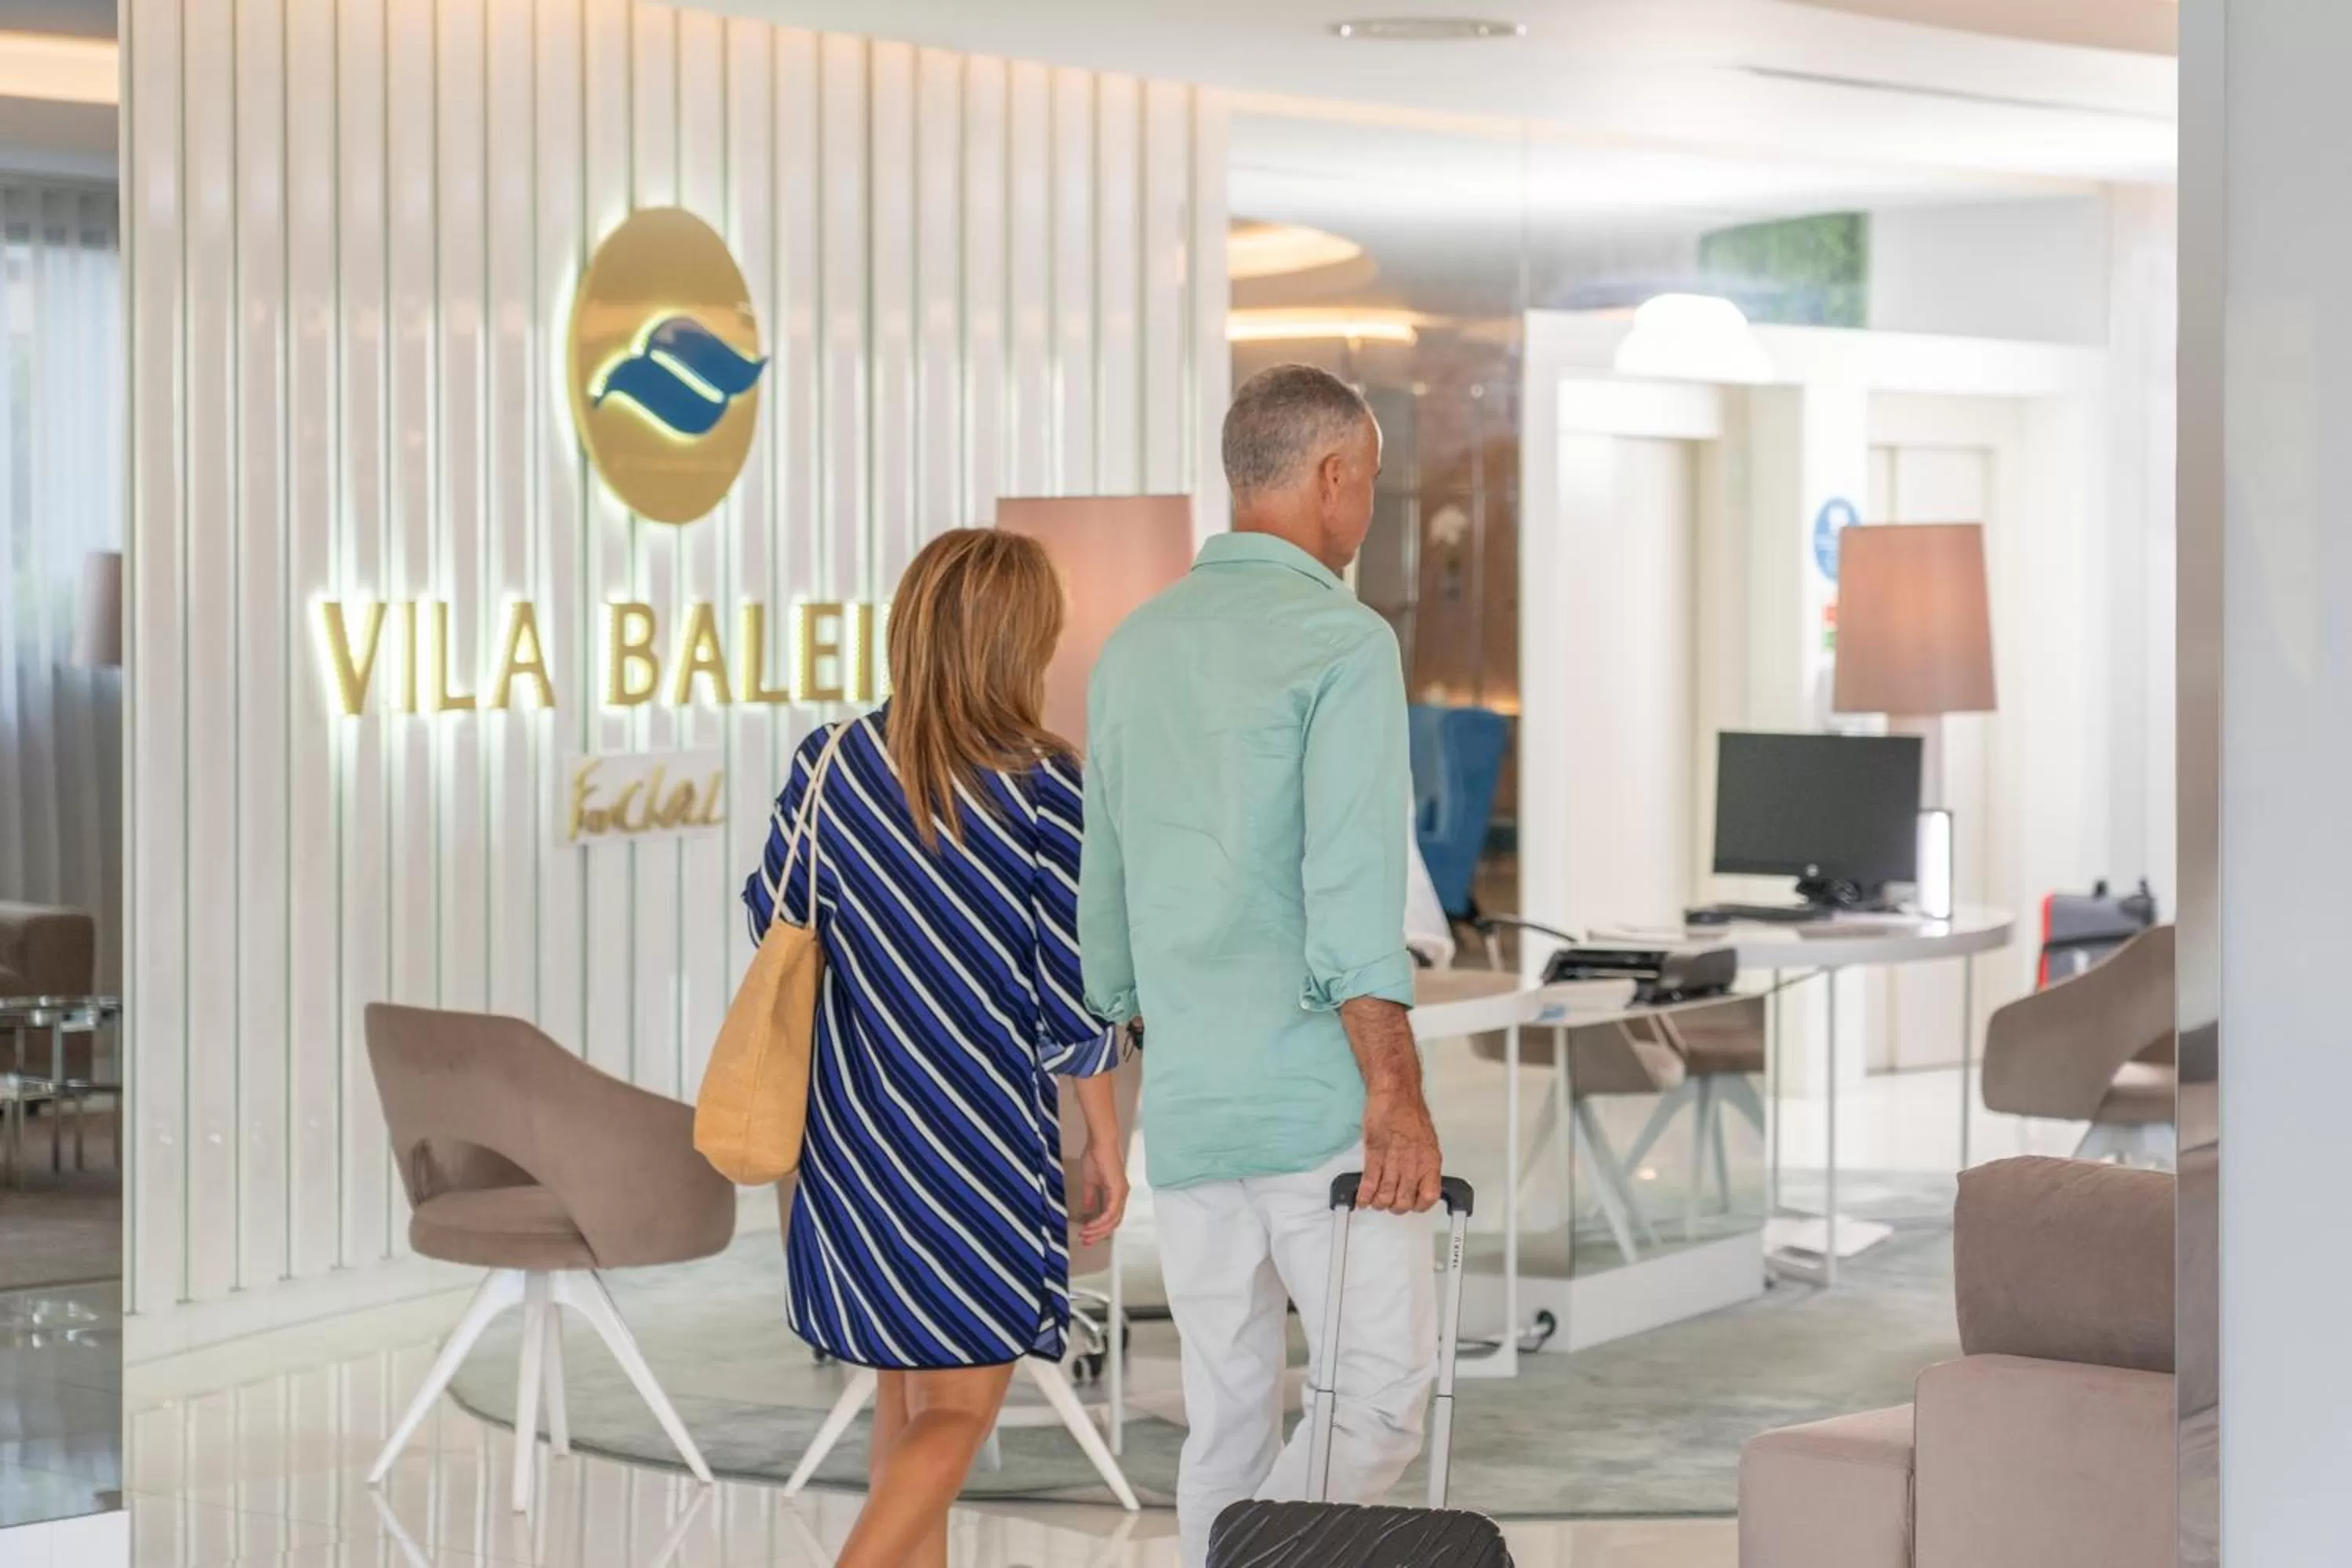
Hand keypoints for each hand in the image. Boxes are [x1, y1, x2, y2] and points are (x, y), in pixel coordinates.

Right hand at [1077, 1136, 1129, 1245]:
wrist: (1100, 1142)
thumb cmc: (1095, 1156)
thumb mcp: (1090, 1181)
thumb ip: (1090, 1197)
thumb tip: (1088, 1210)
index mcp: (1116, 1193)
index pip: (1111, 1217)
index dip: (1099, 1228)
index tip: (1085, 1235)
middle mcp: (1122, 1195)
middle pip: (1113, 1223)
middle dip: (1099, 1234)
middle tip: (1085, 1241)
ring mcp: (1121, 1193)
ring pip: (1113, 1220)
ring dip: (1098, 1230)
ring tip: (1085, 1234)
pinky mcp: (1118, 1190)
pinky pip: (1111, 1212)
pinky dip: (1100, 1221)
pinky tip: (1090, 1225)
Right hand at [1360, 1085, 1442, 1213]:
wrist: (1395, 1093)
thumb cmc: (1410, 1113)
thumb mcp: (1427, 1141)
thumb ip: (1422, 1164)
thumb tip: (1418, 1182)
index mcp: (1430, 1161)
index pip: (1429, 1197)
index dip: (1418, 1206)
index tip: (1412, 1205)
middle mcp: (1413, 1163)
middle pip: (1404, 1201)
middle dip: (1395, 1207)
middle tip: (1390, 1202)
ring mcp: (1393, 1159)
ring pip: (1386, 1195)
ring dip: (1379, 1202)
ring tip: (1375, 1200)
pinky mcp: (1374, 1152)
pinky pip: (1370, 1181)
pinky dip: (1364, 1195)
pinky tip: (1361, 1200)